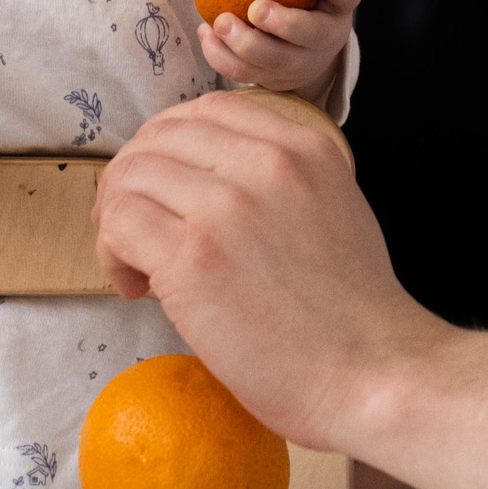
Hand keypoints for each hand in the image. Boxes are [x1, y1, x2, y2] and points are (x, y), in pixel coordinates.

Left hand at [92, 89, 443, 448]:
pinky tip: (136, 287)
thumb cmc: (353, 317)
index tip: (164, 186)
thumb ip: (280, 181)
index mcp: (303, 147)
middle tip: (132, 229)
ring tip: (136, 266)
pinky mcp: (193, 259)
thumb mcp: (334, 209)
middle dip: (132, 180)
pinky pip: (119, 224)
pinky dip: (112, 253)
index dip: (168, 145)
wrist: (375, 377)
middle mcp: (266, 163)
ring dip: (117, 219)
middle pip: (158, 138)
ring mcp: (226, 208)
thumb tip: (207, 183)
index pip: (207, 111)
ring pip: (131, 177)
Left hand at [198, 0, 361, 96]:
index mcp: (339, 4)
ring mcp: (303, 64)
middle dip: (283, 23)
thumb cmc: (299, 0)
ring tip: (220, 22)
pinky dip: (221, 55)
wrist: (305, 50)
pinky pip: (245, 72)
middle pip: (311, 34)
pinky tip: (206, 33)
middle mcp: (328, 38)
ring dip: (244, 43)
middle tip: (255, 8)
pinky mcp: (275, 81)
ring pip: (275, 60)